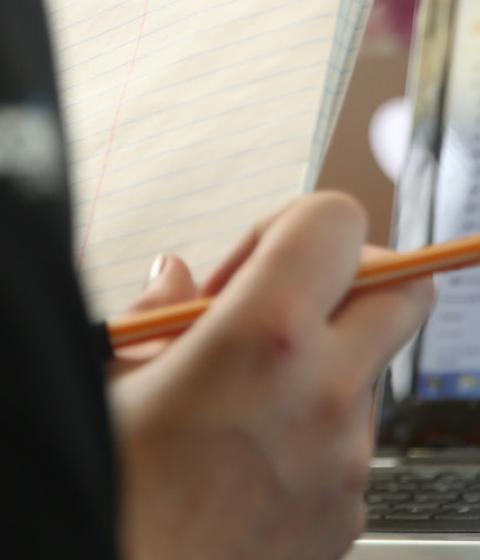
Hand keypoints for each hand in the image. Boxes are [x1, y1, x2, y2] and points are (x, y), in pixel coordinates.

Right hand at [109, 192, 433, 559]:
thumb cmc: (111, 490)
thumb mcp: (108, 376)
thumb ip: (152, 310)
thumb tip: (173, 275)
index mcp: (262, 340)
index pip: (336, 224)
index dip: (298, 226)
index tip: (261, 262)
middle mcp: (325, 396)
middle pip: (400, 289)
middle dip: (351, 280)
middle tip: (290, 302)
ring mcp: (347, 457)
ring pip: (372, 364)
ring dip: (326, 356)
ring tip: (252, 389)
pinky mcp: (349, 504)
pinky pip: (354, 432)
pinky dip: (318, 419)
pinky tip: (257, 446)